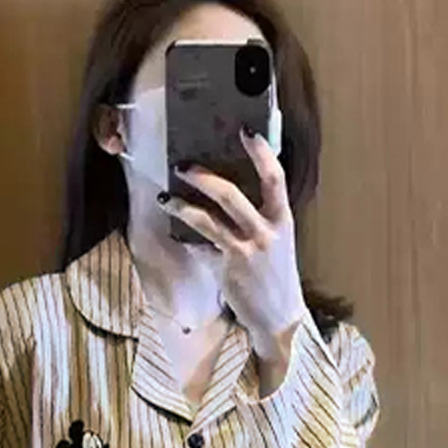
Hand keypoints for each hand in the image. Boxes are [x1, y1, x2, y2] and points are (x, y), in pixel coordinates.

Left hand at [160, 130, 308, 373]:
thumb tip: (231, 196)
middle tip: (183, 166)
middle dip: (203, 177)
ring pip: (208, 220)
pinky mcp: (228, 269)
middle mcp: (266, 232)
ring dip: (183, 206)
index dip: (260, 151)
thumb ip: (261, 218)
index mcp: (282, 219)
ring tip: (165, 197)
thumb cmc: (275, 276)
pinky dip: (187, 238)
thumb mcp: (277, 241)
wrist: (279, 317)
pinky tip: (173, 229)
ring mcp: (246, 251)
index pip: (274, 176)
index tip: (245, 131)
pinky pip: (202, 247)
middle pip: (231, 194)